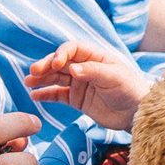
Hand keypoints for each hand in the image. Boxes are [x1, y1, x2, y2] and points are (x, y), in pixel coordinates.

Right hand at [25, 40, 151, 130]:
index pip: (72, 49)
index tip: (55, 64)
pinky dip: (46, 94)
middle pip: (60, 63)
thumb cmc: (130, 90)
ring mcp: (79, 83)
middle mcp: (84, 68)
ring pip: (55, 78)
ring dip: (41, 79)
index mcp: (95, 57)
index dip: (61, 54)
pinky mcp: (76, 99)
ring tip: (28, 82)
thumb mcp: (114, 77)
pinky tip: (34, 96)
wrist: (137, 114)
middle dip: (45, 66)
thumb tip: (72, 69)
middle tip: (34, 72)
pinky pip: (57, 94)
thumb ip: (92, 72)